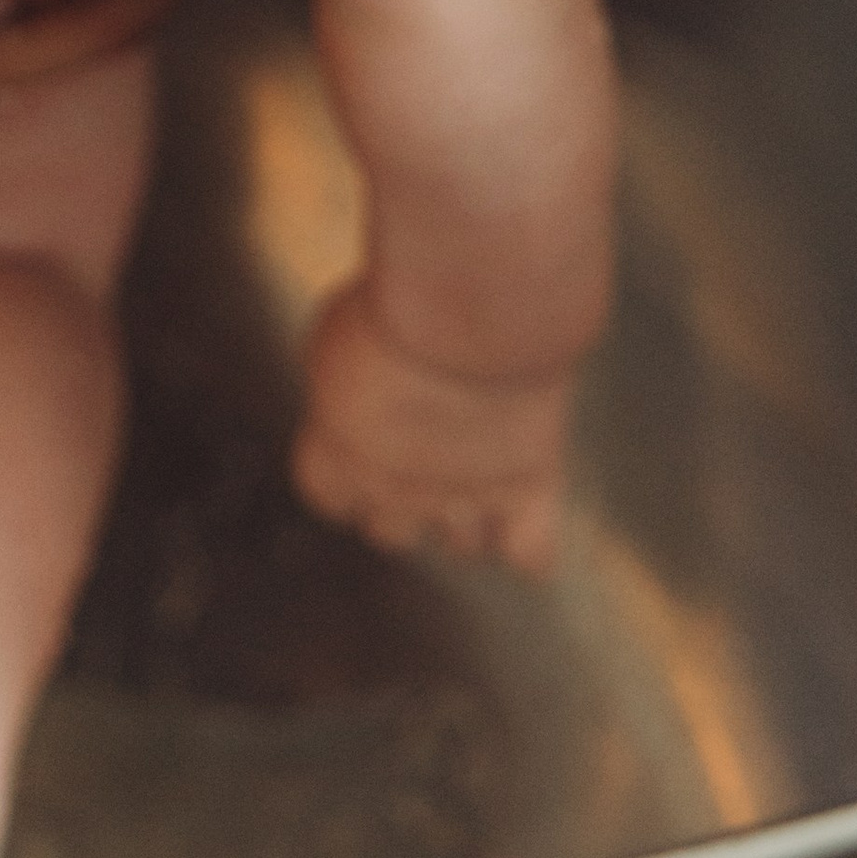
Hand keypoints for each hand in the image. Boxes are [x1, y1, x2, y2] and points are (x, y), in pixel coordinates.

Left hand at [293, 281, 573, 576]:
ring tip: (479, 457)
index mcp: (337, 454)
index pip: (328, 497)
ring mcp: (462, 497)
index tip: (364, 434)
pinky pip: (529, 553)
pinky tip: (526, 504)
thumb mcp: (337, 334)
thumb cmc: (394, 304)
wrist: (464, 309)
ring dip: (467, 511)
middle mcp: (395, 491)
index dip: (346, 472)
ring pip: (461, 543)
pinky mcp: (526, 487)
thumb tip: (358, 389)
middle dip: (405, 496)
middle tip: (426, 438)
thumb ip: (344, 382)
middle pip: (391, 531)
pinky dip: (529, 540)